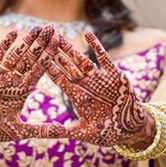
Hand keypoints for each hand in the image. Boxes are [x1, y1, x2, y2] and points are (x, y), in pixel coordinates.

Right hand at [0, 25, 62, 141]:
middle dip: (41, 44)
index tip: (59, 44)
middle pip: (29, 59)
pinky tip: (14, 33)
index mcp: (21, 91)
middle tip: (52, 28)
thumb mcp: (19, 131)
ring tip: (37, 28)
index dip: (48, 58)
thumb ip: (41, 130)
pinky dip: (4, 45)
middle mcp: (12, 80)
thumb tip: (64, 132)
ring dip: (26, 41)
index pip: (38, 71)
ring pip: (15, 55)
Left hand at [45, 31, 150, 146]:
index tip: (36, 57)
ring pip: (81, 60)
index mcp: (78, 96)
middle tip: (42, 39)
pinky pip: (103, 58)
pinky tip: (86, 33)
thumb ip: (63, 131)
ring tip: (58, 36)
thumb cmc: (106, 132)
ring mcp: (99, 79)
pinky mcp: (114, 75)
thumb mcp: (83, 132)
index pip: (59, 79)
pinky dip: (96, 45)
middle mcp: (86, 85)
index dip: (48, 68)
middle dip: (55, 53)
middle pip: (67, 66)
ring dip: (70, 48)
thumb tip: (43, 133)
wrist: (129, 129)